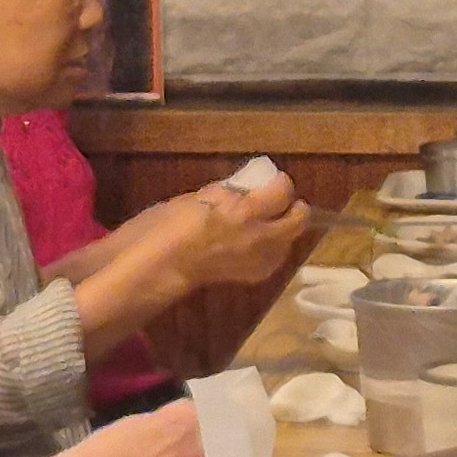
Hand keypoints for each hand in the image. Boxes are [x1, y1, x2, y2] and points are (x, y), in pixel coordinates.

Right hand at [55, 399, 207, 456]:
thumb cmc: (104, 452)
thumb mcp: (138, 421)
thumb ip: (167, 420)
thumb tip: (179, 425)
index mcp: (187, 419)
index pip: (200, 417)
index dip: (184, 428)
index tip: (173, 436)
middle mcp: (201, 447)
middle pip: (207, 445)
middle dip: (191, 450)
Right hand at [147, 176, 310, 289]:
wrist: (158, 267)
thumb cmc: (167, 226)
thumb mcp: (196, 197)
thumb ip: (225, 193)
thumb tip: (242, 189)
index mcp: (244, 211)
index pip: (283, 191)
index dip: (281, 183)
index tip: (274, 180)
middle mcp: (259, 237)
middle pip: (298, 221)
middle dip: (295, 209)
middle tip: (285, 202)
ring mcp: (258, 260)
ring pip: (289, 242)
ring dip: (284, 230)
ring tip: (270, 223)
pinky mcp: (252, 277)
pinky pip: (274, 259)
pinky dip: (272, 250)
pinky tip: (258, 245)